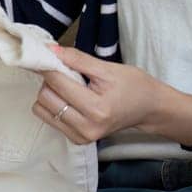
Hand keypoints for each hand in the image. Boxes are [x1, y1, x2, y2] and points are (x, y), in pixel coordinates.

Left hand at [35, 45, 191, 145]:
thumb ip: (78, 59)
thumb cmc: (134, 86)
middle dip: (51, 80)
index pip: (57, 83)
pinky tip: (71, 98)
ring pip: (42, 109)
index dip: (49, 65)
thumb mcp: (108, 68)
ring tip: (70, 86)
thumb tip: (51, 50)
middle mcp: (86, 128)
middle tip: (67, 71)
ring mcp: (81, 137)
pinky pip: (50, 119)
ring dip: (51, 93)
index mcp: (96, 109)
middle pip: (45, 97)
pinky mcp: (77, 140)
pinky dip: (55, 105)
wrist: (149, 109)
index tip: (47, 55)